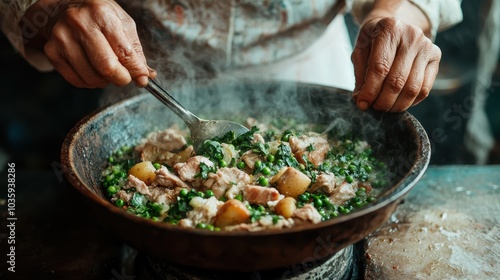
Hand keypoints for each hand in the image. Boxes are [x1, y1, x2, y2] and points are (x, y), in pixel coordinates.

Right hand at [22, 0, 155, 87]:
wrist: (63, 7)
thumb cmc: (97, 15)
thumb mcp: (122, 23)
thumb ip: (135, 50)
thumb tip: (146, 75)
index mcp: (102, 14)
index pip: (124, 52)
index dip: (136, 70)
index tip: (142, 79)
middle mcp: (80, 25)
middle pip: (107, 67)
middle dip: (121, 78)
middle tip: (125, 77)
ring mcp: (63, 39)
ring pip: (92, 78)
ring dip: (105, 81)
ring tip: (106, 70)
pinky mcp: (52, 52)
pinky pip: (77, 80)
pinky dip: (90, 82)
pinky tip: (92, 71)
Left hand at [351, 4, 440, 111]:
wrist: (394, 27)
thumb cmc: (373, 41)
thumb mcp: (360, 52)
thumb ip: (360, 76)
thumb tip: (361, 101)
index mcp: (389, 29)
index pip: (380, 68)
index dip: (370, 90)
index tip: (362, 104)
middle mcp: (411, 35)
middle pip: (397, 80)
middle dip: (383, 101)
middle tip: (374, 108)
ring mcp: (427, 46)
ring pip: (413, 88)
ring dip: (396, 105)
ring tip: (384, 107)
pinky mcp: (435, 57)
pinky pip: (425, 89)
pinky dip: (410, 102)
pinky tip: (398, 103)